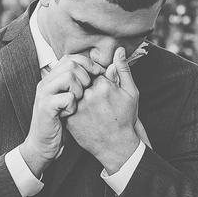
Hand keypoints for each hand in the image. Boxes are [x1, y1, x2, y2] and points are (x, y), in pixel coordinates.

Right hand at [19, 54, 104, 176]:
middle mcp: (46, 83)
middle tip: (86, 92)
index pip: (70, 58)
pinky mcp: (46, 107)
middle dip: (85, 77)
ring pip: (68, 77)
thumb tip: (107, 69)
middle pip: (70, 64)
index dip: (87, 63)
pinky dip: (73, 105)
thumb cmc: (62, 123)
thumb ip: (84, 84)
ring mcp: (44, 94)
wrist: (43, 145)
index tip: (98, 74)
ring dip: (79, 90)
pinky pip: (66, 97)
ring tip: (77, 103)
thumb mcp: (73, 100)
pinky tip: (70, 114)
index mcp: (52, 79)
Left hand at [66, 47, 140, 173]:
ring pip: (74, 94)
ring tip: (92, 111)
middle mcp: (88, 95)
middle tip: (99, 105)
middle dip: (88, 89)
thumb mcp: (130, 93)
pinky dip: (73, 108)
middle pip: (82, 82)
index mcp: (103, 85)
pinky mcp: (70, 119)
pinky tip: (85, 117)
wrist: (116, 146)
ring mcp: (78, 107)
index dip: (100, 82)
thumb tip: (118, 50)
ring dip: (80, 99)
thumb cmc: (125, 119)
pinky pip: (67, 105)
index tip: (106, 96)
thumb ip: (123, 70)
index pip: (94, 73)